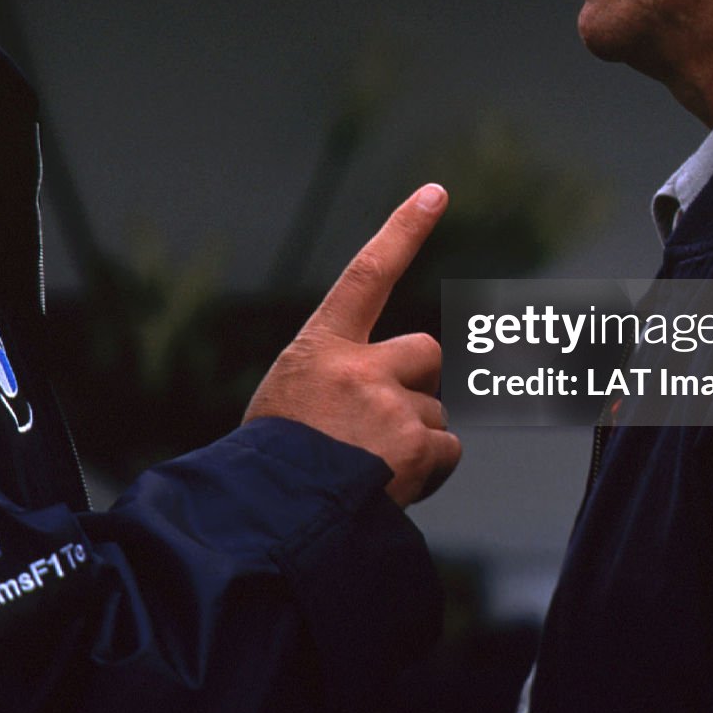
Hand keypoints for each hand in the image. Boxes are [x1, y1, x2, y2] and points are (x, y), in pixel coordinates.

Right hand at [243, 183, 461, 504]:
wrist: (266, 519)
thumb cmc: (269, 467)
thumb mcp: (286, 404)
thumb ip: (334, 387)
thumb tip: (375, 407)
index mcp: (319, 348)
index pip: (367, 273)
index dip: (403, 230)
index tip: (434, 193)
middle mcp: (359, 366)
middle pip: (425, 355)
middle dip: (416, 385)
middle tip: (382, 425)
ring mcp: (390, 404)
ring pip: (434, 413)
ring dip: (413, 439)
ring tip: (368, 471)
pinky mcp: (415, 445)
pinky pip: (446, 452)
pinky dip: (428, 470)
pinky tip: (391, 488)